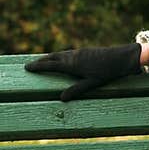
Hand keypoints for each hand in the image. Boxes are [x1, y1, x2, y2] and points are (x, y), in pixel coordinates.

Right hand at [24, 43, 142, 101]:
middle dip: (41, 61)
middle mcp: (73, 56)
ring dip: (50, 57)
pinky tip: (61, 58)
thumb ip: (77, 90)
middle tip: (30, 65)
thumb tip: (61, 99)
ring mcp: (79, 52)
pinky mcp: (85, 51)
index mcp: (72, 65)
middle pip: (52, 57)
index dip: (38, 66)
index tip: (27, 67)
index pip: (50, 65)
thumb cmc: (108, 72)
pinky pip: (68, 53)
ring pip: (60, 54)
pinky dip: (60, 55)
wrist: (121, 57)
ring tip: (42, 60)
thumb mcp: (92, 83)